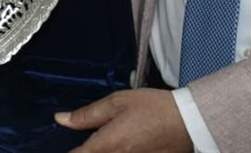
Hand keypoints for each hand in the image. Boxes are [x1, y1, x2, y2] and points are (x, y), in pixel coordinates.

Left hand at [56, 88, 192, 152]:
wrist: (189, 122)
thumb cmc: (154, 108)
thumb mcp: (117, 102)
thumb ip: (87, 114)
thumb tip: (61, 119)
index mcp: (106, 144)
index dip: (69, 150)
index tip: (62, 145)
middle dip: (86, 149)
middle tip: (89, 139)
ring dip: (102, 149)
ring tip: (109, 138)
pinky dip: (117, 151)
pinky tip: (121, 144)